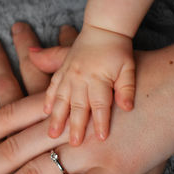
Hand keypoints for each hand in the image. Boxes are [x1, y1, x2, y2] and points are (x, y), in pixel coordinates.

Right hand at [42, 23, 135, 144]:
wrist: (104, 29)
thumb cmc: (118, 50)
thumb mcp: (128, 68)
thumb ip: (127, 88)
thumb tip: (128, 107)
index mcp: (99, 78)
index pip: (101, 105)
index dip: (101, 122)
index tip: (101, 139)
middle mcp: (81, 78)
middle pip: (79, 106)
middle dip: (76, 126)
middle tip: (73, 144)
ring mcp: (69, 74)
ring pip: (61, 99)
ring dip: (57, 118)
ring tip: (52, 134)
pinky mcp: (62, 70)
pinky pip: (52, 86)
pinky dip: (47, 99)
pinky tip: (45, 112)